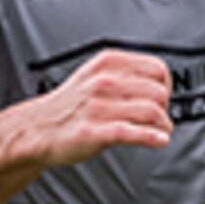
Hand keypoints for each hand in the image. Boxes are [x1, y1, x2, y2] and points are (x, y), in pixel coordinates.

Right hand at [24, 50, 174, 171]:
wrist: (38, 128)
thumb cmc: (70, 104)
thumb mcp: (95, 74)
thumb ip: (126, 73)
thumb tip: (161, 83)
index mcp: (107, 63)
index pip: (157, 69)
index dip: (166, 86)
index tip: (162, 98)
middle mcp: (104, 82)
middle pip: (158, 93)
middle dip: (164, 108)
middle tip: (158, 118)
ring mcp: (98, 107)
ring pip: (152, 112)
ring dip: (163, 125)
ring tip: (161, 131)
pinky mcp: (94, 132)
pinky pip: (133, 133)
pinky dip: (153, 138)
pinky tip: (160, 140)